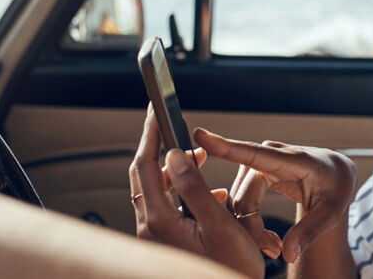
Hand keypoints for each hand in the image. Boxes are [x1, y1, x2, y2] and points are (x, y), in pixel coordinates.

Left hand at [129, 106, 264, 277]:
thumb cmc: (227, 272)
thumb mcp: (220, 226)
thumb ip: (194, 189)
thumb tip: (174, 155)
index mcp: (160, 221)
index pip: (145, 164)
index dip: (151, 133)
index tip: (156, 110)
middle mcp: (150, 228)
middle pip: (145, 174)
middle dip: (162, 147)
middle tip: (176, 127)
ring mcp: (155, 237)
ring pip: (156, 190)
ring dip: (176, 170)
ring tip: (200, 159)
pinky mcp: (164, 242)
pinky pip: (166, 207)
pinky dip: (182, 192)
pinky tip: (209, 195)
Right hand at [195, 129, 356, 262]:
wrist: (335, 175)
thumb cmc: (335, 188)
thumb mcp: (332, 213)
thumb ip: (310, 232)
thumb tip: (287, 254)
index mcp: (293, 160)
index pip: (254, 153)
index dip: (226, 147)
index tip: (201, 136)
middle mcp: (271, 155)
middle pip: (244, 195)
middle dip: (252, 227)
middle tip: (273, 252)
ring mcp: (261, 162)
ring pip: (238, 199)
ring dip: (250, 226)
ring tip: (273, 246)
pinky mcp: (255, 170)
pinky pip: (241, 198)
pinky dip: (248, 220)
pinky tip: (265, 236)